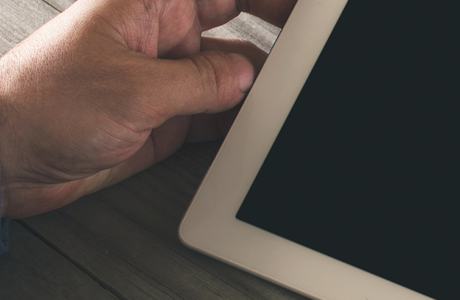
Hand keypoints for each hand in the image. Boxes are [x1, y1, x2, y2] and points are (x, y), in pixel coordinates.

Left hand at [0, 0, 295, 217]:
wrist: (0, 159)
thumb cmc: (36, 105)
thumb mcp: (134, 91)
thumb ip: (201, 83)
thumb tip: (248, 79)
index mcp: (148, 4)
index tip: (309, 10)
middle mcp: (159, 36)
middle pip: (237, 25)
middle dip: (275, 39)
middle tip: (311, 56)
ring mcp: (163, 78)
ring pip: (231, 77)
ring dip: (256, 92)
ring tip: (281, 106)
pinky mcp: (163, 118)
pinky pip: (216, 116)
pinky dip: (238, 125)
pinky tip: (254, 131)